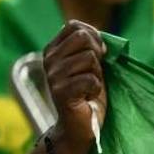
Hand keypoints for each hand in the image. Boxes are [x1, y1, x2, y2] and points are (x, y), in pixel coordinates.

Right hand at [42, 20, 106, 153]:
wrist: (79, 128)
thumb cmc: (88, 95)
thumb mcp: (92, 67)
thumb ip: (93, 49)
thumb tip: (105, 38)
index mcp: (53, 49)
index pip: (74, 26)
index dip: (93, 35)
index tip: (100, 53)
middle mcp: (49, 59)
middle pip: (83, 38)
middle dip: (98, 55)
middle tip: (95, 74)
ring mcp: (53, 75)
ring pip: (89, 58)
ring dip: (97, 74)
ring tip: (89, 88)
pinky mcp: (61, 92)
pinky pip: (91, 79)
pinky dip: (96, 89)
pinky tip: (88, 97)